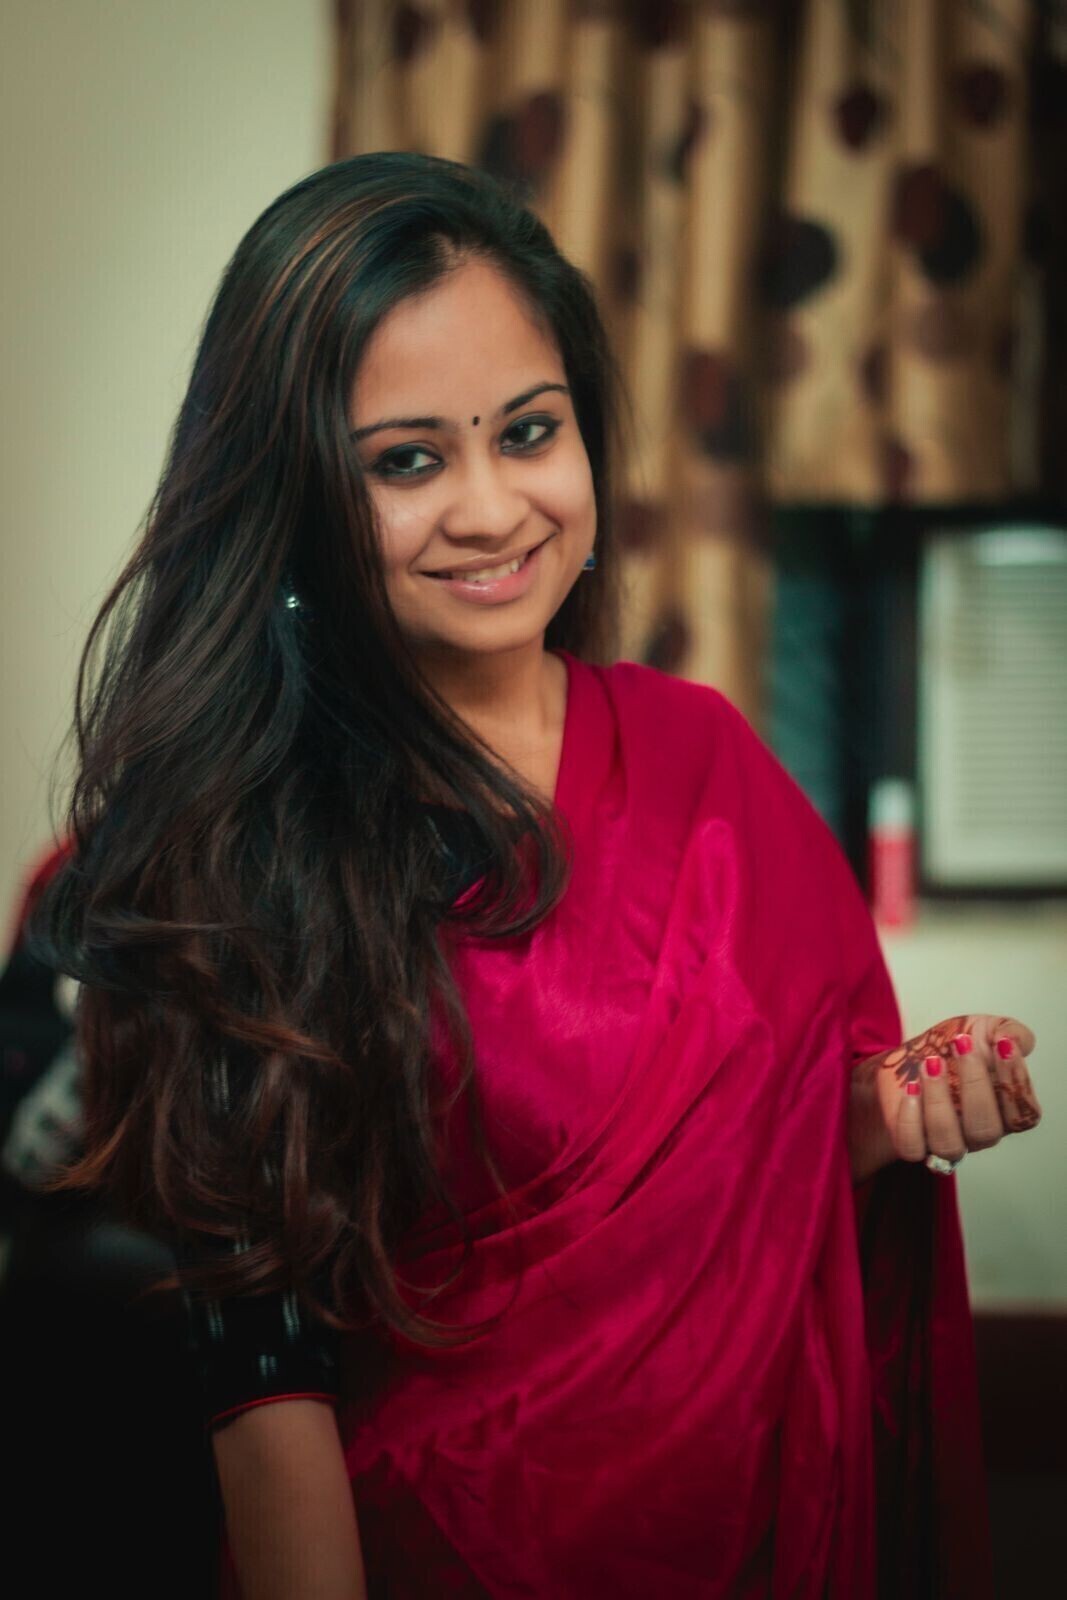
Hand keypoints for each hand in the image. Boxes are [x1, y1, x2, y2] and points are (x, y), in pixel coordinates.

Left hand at [849, 1014, 1040, 1182]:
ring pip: (949, 1143)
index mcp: (1003, 1111)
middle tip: (961, 1044)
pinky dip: (910, 1120)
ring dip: (939, 1102)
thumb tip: (1016, 1039)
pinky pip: (913, 1147)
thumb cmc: (948, 1048)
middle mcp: (977, 1133)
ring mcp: (945, 1142)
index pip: (1024, 1114)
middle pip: (986, 1130)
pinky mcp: (912, 1142)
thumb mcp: (979, 1029)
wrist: (904, 1057)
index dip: (1017, 1081)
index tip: (1003, 1044)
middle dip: (975, 1084)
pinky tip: (911, 1088)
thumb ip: (1006, 1031)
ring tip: (930, 1064)